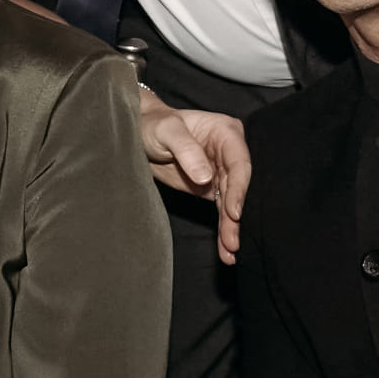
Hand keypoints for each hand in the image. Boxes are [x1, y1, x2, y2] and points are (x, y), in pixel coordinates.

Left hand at [140, 90, 250, 263]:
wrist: (139, 134)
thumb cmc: (153, 125)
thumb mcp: (166, 130)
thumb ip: (186, 149)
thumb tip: (206, 177)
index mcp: (226, 133)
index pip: (239, 163)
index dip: (238, 188)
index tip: (233, 212)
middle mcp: (229, 153)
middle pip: (238, 187)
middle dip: (235, 215)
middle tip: (233, 241)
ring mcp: (221, 172)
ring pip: (231, 203)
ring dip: (231, 228)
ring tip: (230, 252)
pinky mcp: (211, 189)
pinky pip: (221, 211)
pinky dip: (223, 228)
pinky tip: (225, 248)